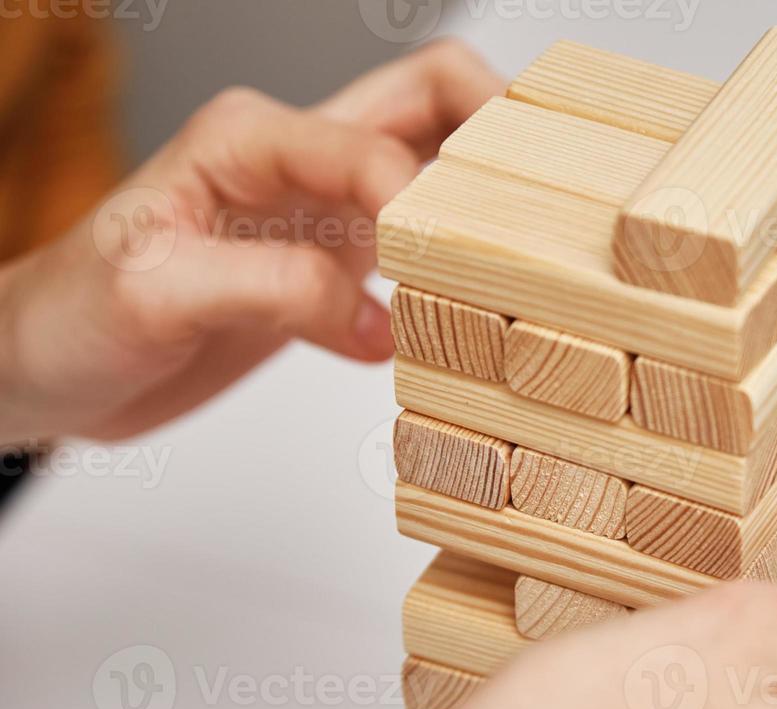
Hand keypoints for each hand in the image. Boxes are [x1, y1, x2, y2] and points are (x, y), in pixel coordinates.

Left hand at [0, 40, 501, 443]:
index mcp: (248, 140)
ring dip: (488, 200)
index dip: (424, 201)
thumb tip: (372, 313)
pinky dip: (461, 270)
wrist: (52, 365)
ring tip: (533, 254)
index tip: (451, 266)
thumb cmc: (78, 314)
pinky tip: (472, 310)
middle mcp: (298, 158)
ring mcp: (325, 208)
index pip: (374, 142)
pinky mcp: (337, 262)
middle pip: (433, 99)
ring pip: (439, 168)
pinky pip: (423, 247)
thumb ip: (270, 287)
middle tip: (546, 201)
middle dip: (498, 135)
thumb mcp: (156, 295)